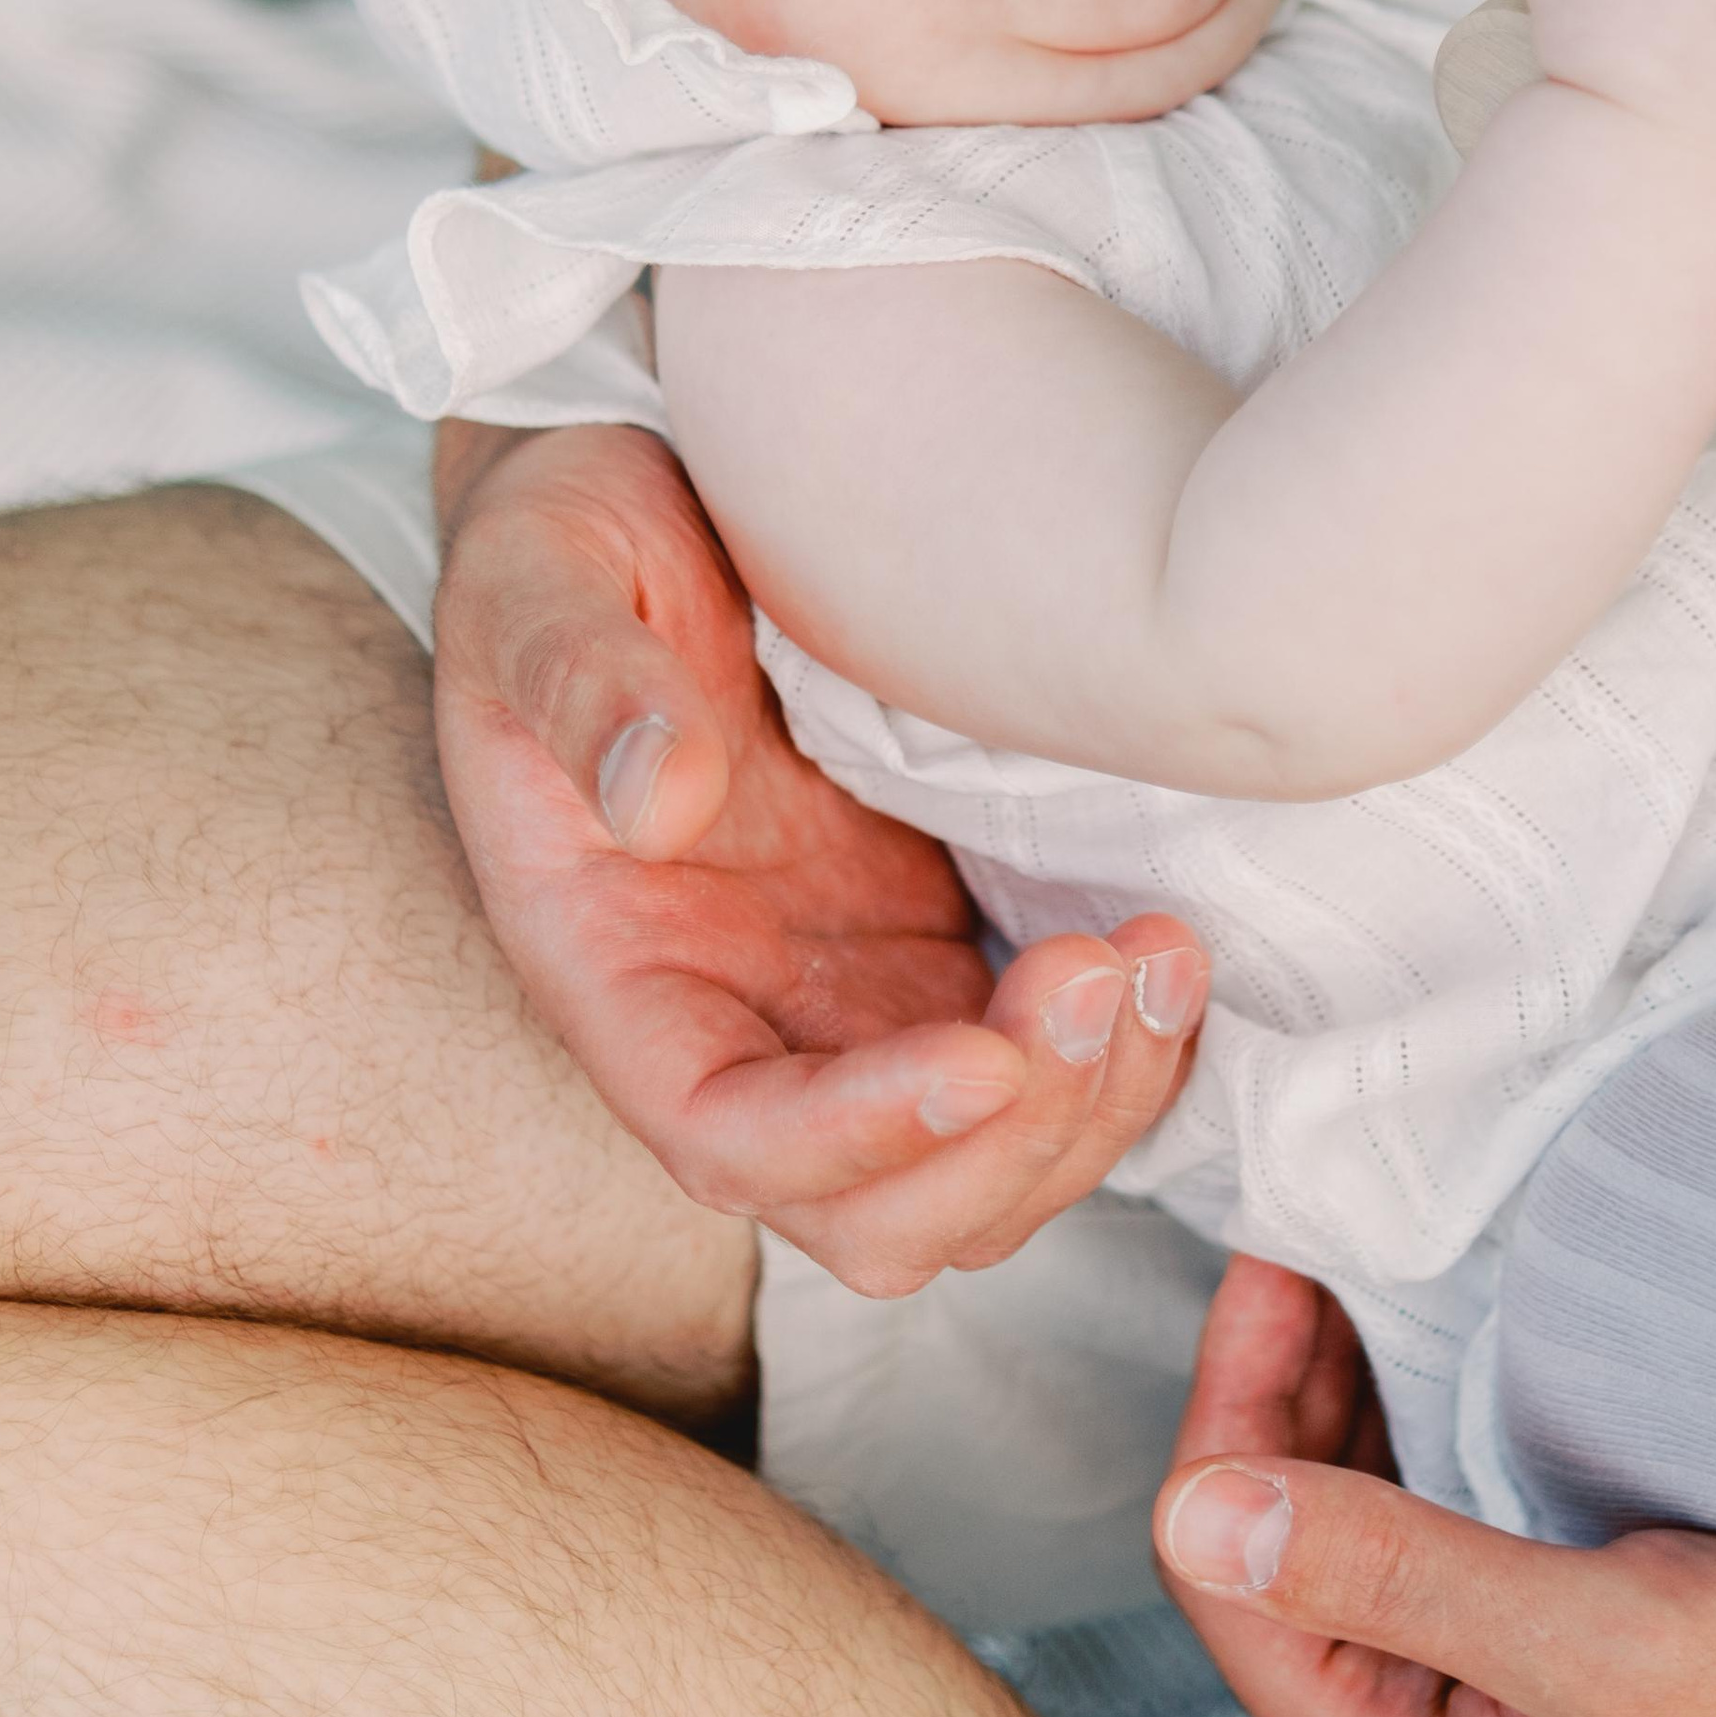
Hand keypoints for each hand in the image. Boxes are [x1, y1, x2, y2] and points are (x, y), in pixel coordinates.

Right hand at [431, 420, 1207, 1293]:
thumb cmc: (571, 540)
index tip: (984, 1056)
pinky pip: (1049, 1079)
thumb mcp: (541, 572)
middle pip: (881, 1214)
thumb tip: (657, 797)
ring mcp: (851, 1005)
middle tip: (1099, 972)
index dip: (858, 1136)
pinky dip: (1127, 1057)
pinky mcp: (940, 955)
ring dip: (1094, 1105)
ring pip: (988, 1172)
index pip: (730, 1137)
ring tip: (1162, 950)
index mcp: (617, 972)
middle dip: (1013, 1137)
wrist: (656, 503)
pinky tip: (1174, 948)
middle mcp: (736, 1026)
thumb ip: (579, 680)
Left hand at [1153, 1258, 1715, 1716]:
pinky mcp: (1574, 1690)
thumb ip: (1398, 1575)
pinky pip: (1447, 1549)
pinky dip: (1430, 1444)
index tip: (1275, 1255)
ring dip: (1355, 1408)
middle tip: (1317, 1240)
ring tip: (1374, 1274)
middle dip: (1283, 1392)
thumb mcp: (1613, 1644)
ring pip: (1362, 1542)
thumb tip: (1190, 1512)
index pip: (1231, 1574)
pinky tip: (1461, 1355)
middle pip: (1281, 1554)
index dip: (1231, 1403)